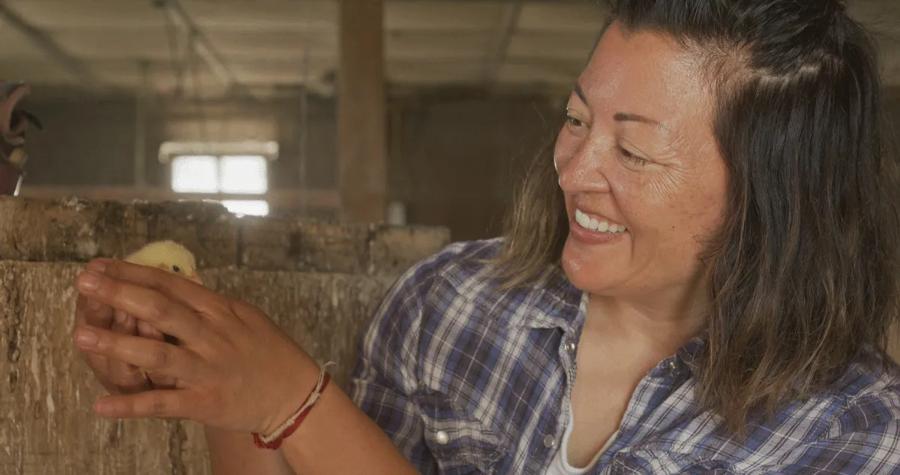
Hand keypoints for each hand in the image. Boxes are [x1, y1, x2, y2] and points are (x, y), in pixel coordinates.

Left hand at [72, 259, 319, 434]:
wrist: (295, 393)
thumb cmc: (268, 352)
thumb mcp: (243, 317)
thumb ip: (208, 303)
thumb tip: (177, 281)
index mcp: (219, 311)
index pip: (170, 285)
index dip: (133, 274)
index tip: (100, 266)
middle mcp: (212, 336)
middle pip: (161, 310)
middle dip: (119, 295)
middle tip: (84, 283)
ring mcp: (208, 369)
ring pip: (158, 354)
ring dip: (117, 345)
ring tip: (82, 336)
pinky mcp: (206, 403)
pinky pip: (164, 403)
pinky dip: (132, 406)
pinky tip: (101, 407)